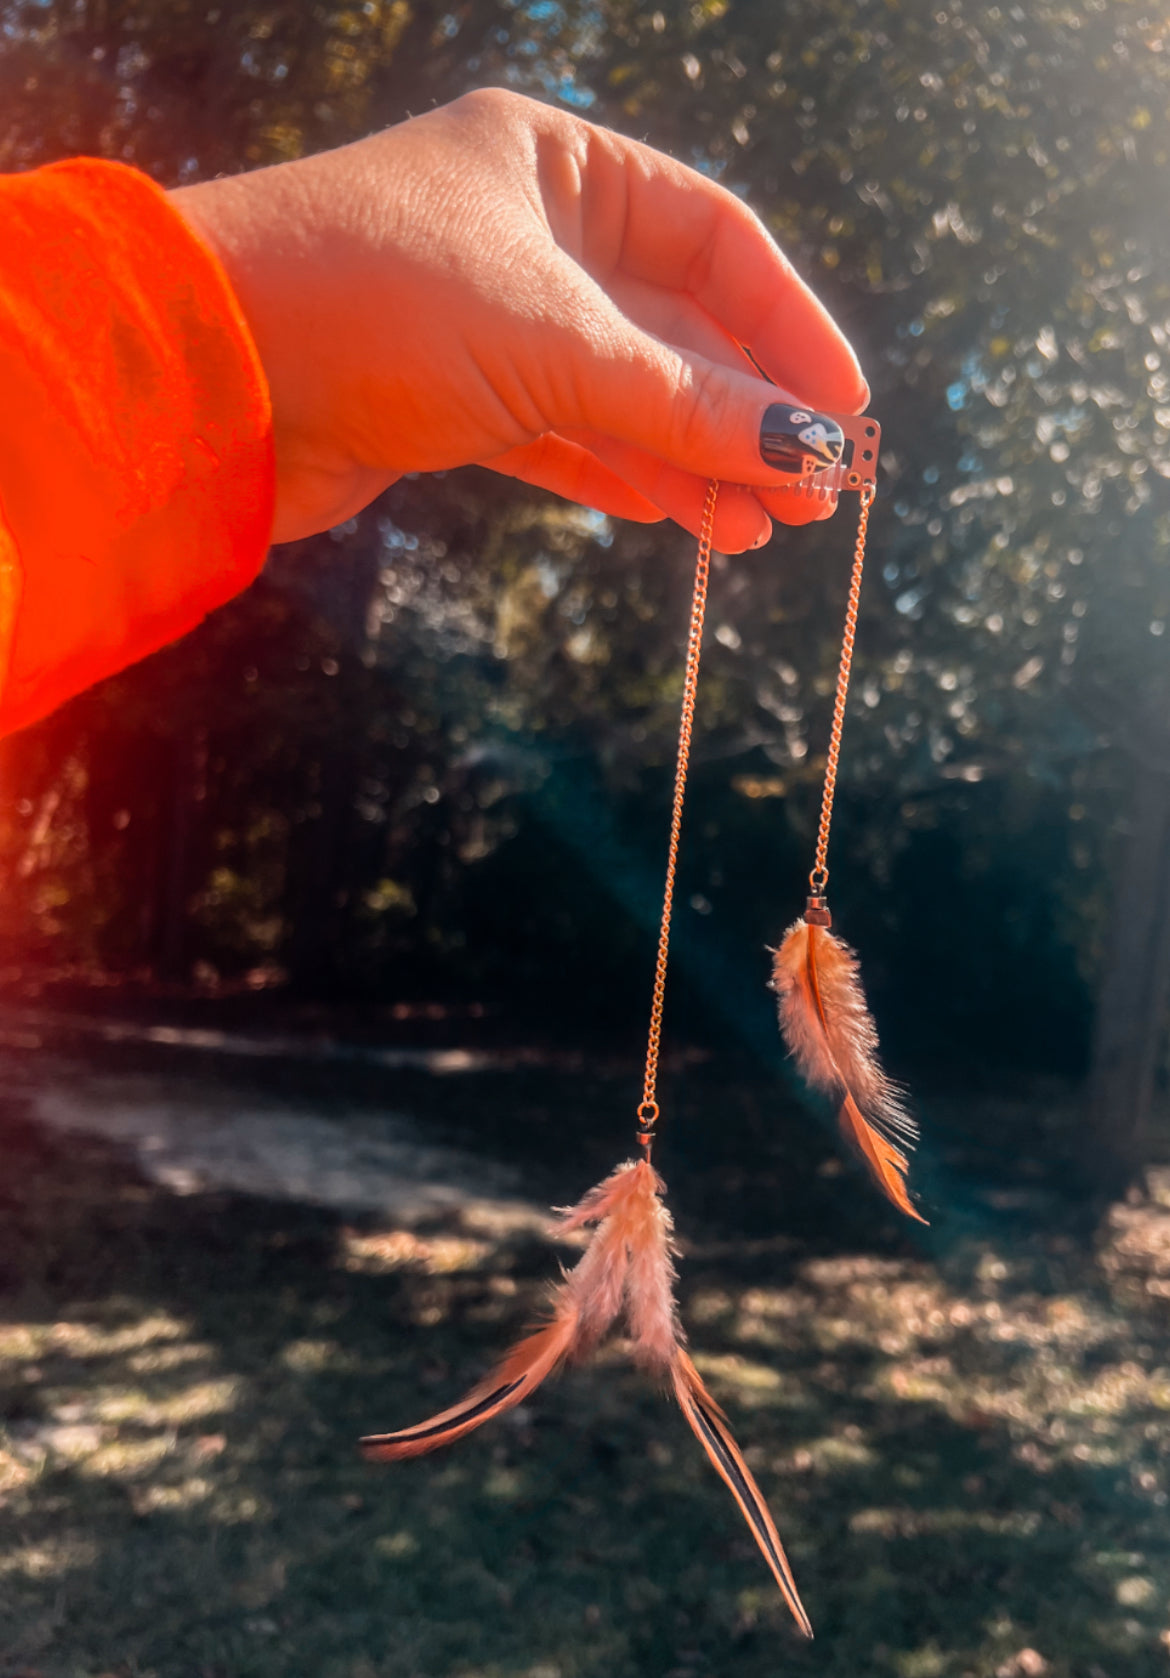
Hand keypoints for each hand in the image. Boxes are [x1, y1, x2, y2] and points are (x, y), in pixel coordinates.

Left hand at [170, 89, 867, 552]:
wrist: (205, 380)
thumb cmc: (376, 304)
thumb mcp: (559, 344)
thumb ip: (691, 401)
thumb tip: (812, 447)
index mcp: (555, 163)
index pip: (713, 237)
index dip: (789, 323)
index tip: (844, 407)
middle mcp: (524, 231)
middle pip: (673, 324)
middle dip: (743, 410)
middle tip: (813, 493)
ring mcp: (485, 318)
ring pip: (621, 391)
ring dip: (692, 459)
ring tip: (758, 530)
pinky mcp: (448, 398)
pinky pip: (564, 435)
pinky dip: (623, 475)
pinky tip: (683, 518)